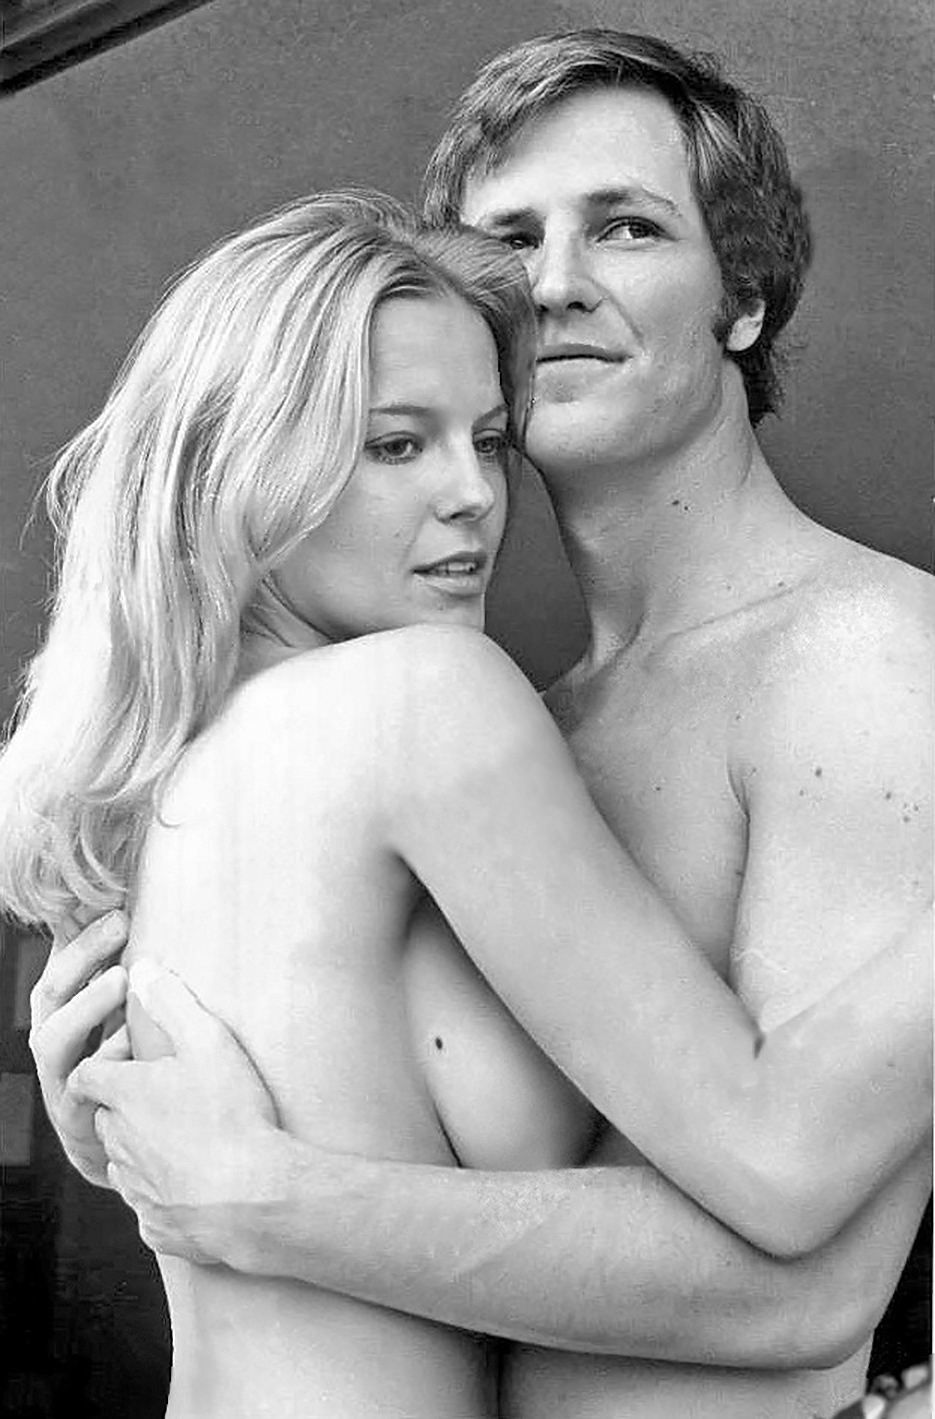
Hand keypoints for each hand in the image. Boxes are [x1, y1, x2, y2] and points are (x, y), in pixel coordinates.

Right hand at [29, 909, 129, 1185]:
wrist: (115, 1142)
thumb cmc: (122, 1061)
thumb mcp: (118, 1010)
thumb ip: (120, 966)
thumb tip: (136, 908)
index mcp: (61, 1005)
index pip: (60, 956)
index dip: (75, 925)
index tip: (107, 892)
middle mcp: (51, 1035)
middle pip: (51, 988)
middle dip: (82, 953)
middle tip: (120, 922)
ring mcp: (57, 1075)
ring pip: (55, 1037)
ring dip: (86, 1005)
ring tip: (120, 979)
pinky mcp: (73, 1113)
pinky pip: (82, 1086)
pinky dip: (107, 1060)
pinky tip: (131, 1041)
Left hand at [71, 962, 281, 1265]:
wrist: (254, 1198)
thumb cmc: (232, 1115)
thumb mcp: (209, 1041)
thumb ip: (174, 1001)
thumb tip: (144, 967)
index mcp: (125, 1097)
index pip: (86, 1076)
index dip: (103, 1066)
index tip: (129, 1062)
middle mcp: (119, 1143)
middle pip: (106, 1119)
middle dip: (127, 1108)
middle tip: (169, 1096)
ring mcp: (136, 1188)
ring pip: (126, 1163)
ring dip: (144, 1150)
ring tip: (187, 1138)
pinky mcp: (156, 1225)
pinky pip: (151, 1206)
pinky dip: (166, 1193)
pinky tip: (200, 1182)